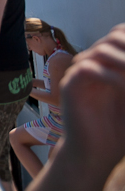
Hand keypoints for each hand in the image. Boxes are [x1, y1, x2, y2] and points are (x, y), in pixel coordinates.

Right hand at [59, 24, 124, 170]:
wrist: (94, 155)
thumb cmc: (117, 133)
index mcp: (109, 66)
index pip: (120, 35)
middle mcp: (93, 66)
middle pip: (113, 37)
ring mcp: (79, 74)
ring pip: (101, 50)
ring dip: (123, 62)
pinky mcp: (70, 87)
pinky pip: (87, 68)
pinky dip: (110, 76)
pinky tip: (123, 87)